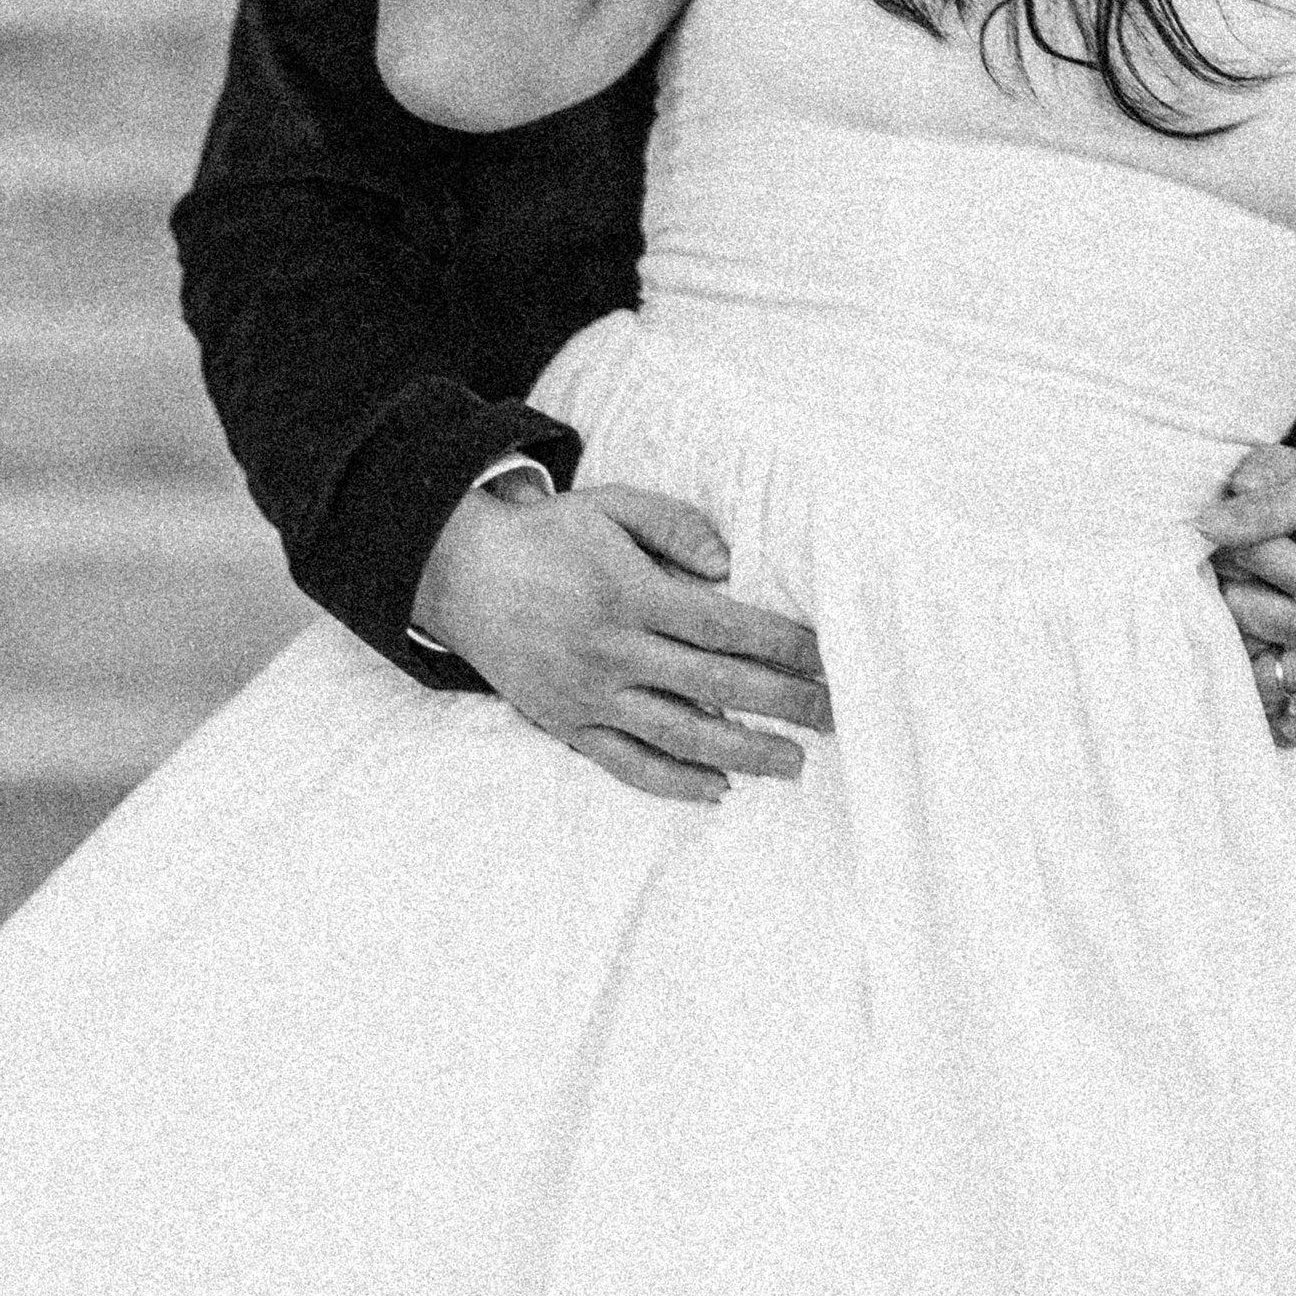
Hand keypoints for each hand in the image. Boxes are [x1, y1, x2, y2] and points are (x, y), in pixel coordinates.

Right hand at [413, 471, 831, 802]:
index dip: (782, 644)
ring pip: (678, 735)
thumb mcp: (611, 507)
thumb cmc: (550, 536)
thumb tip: (728, 565)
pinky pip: (626, 763)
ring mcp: (587, 694)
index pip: (724, 625)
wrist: (462, 575)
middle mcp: (611, 650)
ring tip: (793, 763)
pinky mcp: (565, 724)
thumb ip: (675, 526)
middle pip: (715, 684)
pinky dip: (674, 783)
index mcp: (630, 593)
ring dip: (743, 753)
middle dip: (782, 702)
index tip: (828, 657)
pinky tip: (719, 788)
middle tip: (833, 714)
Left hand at [1199, 439, 1295, 747]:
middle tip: (1256, 563)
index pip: (1245, 561)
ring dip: (1246, 640)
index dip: (1236, 535)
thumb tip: (1203, 528)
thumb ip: (1263, 508)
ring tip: (1259, 607)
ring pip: (1258, 671)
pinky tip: (1265, 681)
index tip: (1252, 525)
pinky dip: (1275, 709)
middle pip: (1243, 614)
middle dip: (1238, 582)